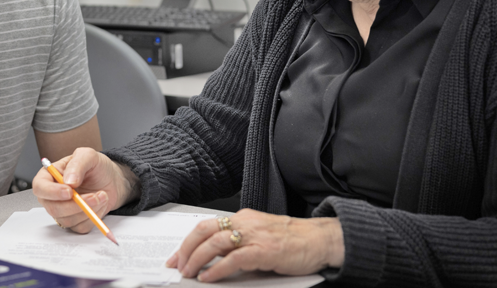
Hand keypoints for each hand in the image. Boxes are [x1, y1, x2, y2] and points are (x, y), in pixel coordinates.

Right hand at [32, 147, 140, 232]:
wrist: (111, 179)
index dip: (52, 192)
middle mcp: (53, 196)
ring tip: (102, 195)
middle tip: (94, 196)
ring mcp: (63, 210)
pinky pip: (80, 227)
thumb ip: (77, 165)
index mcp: (49, 177)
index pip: (40, 188)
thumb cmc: (96, 167)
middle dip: (75, 205)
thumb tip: (68, 181)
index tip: (69, 192)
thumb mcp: (88, 155)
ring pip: (68, 220)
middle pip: (53, 208)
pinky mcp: (76, 221)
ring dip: (88, 210)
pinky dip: (93, 217)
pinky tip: (100, 204)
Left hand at [165, 209, 343, 281]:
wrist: (320, 239)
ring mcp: (255, 235)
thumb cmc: (293, 240)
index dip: (187, 241)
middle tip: (178, 266)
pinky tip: (209, 277)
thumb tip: (212, 261)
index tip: (176, 256)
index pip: (206, 226)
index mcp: (242, 218)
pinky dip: (217, 268)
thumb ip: (238, 245)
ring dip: (197, 259)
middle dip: (186, 249)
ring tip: (189, 273)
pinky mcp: (265, 250)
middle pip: (205, 231)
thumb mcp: (259, 237)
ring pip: (215, 243)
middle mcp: (245, 223)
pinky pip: (234, 259)